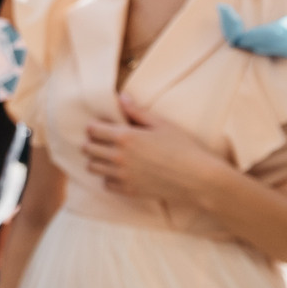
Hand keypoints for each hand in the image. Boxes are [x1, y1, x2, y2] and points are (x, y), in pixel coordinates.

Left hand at [82, 93, 230, 206]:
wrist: (198, 179)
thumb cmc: (183, 148)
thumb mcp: (162, 125)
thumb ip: (137, 112)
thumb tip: (121, 97)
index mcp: (125, 137)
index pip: (92, 129)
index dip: (95, 126)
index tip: (102, 127)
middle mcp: (118, 156)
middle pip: (88, 148)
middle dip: (93, 143)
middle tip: (104, 141)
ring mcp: (121, 175)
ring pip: (92, 167)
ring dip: (98, 160)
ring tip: (110, 156)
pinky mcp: (127, 190)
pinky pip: (105, 183)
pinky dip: (109, 177)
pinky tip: (121, 172)